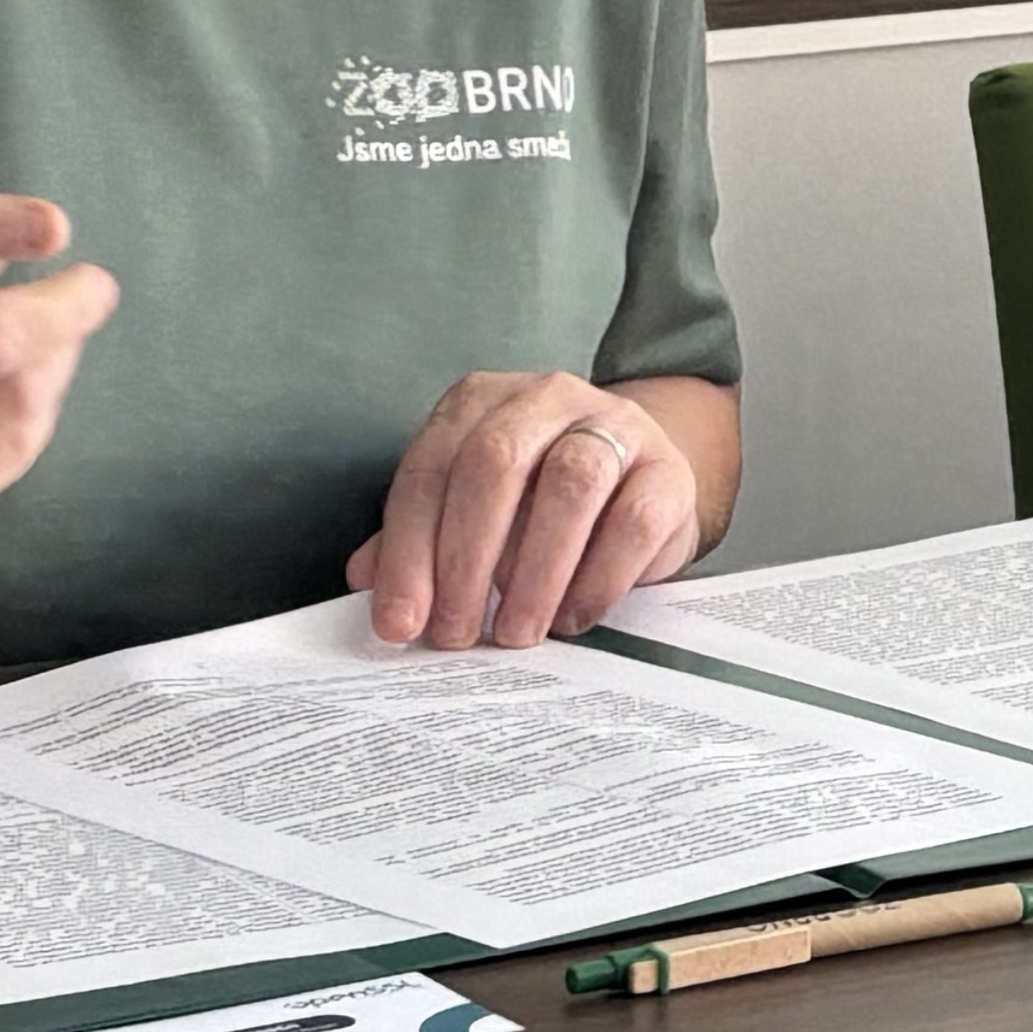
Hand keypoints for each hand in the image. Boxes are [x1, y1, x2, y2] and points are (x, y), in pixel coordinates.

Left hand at [352, 371, 707, 649]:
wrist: (638, 483)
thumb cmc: (536, 504)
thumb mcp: (470, 513)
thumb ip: (417, 538)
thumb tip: (365, 580)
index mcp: (480, 402)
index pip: (431, 469)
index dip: (409, 552)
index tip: (401, 623)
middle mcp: (545, 398)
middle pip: (495, 462)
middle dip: (466, 558)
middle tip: (457, 633)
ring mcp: (614, 426)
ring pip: (571, 482)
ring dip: (535, 570)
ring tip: (517, 632)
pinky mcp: (667, 470)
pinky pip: (633, 519)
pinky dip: (597, 578)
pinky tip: (572, 616)